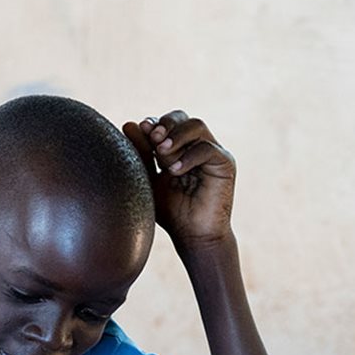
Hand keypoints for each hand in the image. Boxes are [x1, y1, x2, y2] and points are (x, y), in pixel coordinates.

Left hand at [123, 111, 235, 250]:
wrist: (193, 236)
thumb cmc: (171, 212)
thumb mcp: (149, 180)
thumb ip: (141, 154)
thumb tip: (129, 123)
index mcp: (179, 149)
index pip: (168, 124)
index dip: (155, 123)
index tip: (141, 128)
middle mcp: (196, 147)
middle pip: (183, 118)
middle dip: (166, 124)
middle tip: (154, 138)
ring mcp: (212, 153)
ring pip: (197, 126)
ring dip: (176, 136)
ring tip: (161, 153)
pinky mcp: (225, 164)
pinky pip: (208, 149)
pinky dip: (189, 156)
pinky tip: (175, 171)